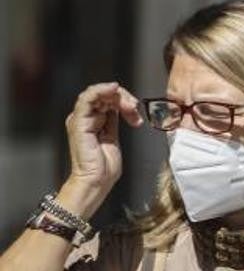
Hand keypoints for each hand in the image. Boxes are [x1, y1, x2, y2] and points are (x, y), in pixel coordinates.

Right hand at [65, 82, 142, 197]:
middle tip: (135, 108)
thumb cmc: (104, 167)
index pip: (106, 100)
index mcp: (92, 121)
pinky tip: (113, 89)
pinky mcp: (78, 122)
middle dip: (123, 98)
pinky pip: (87, 98)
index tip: (136, 113)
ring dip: (117, 96)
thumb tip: (123, 109)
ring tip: (130, 106)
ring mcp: (80, 119)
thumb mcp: (113, 137)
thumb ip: (113, 122)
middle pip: (103, 95)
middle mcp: (84, 118)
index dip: (124, 101)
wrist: (96, 180)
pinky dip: (101, 90)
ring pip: (96, 93)